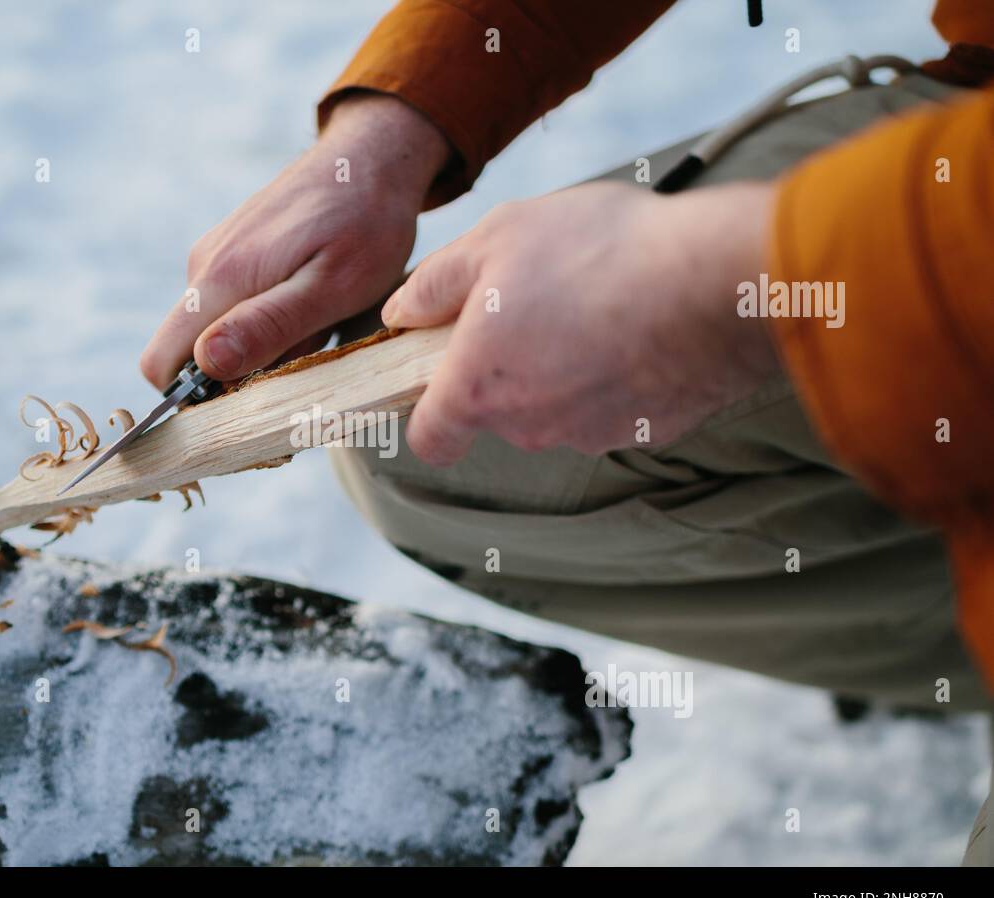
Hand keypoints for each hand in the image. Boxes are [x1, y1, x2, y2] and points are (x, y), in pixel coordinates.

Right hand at [140, 94, 450, 388]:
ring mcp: (215, 256)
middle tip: (301, 356)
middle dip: (235, 374)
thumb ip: (270, 326)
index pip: (161, 364)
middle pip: (187, 354)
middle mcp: (203, 267)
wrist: (373, 156)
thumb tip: (207, 363)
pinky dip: (266, 319)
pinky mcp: (232, 251)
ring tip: (317, 323)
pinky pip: (231, 306)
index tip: (249, 401)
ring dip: (259, 346)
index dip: (193, 399)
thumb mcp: (333, 287)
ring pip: (214, 331)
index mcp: (220, 280)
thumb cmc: (366, 223)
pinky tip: (310, 301)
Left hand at [380, 181, 780, 464]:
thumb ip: (434, 284)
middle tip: (535, 299)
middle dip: (507, 365)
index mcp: (479, 389)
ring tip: (596, 299)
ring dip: (564, 366)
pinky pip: (615, 403)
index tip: (441, 377)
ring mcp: (591, 434)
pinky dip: (617, 372)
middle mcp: (529, 427)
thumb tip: (401, 313)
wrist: (714, 280)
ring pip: (558, 407)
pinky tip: (639, 320)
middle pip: (498, 412)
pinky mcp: (647, 430)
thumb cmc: (596, 253)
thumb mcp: (494, 240)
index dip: (428, 414)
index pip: (431, 439)